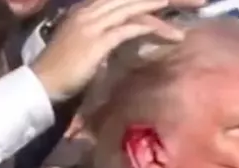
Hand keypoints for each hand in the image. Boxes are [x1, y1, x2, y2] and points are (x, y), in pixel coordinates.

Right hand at [30, 0, 204, 101]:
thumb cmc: (63, 74)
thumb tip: (129, 39)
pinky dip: (156, 29)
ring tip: (193, 8)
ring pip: (137, 5)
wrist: (41, 87)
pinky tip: (173, 37)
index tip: (173, 0)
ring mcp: (94, 22)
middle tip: (197, 0)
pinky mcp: (99, 39)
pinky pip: (134, 27)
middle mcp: (90, 9)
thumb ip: (106, 38)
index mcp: (87, 8)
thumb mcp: (88, 48)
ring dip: (167, 7)